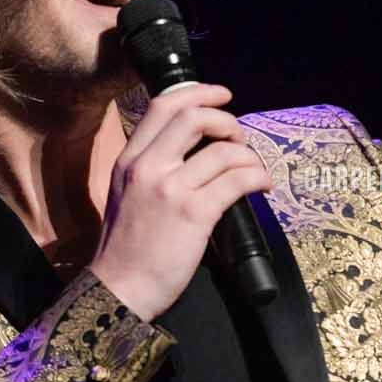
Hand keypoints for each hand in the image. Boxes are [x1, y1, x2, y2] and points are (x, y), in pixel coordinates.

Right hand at [87, 83, 272, 318]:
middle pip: (194, 116)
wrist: (119, 288)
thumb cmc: (126, 248)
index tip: (222, 96)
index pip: (163, 106)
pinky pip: (236, 180)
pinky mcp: (193, 214)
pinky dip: (257, 177)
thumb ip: (151, 167)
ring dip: (248, 155)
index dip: (199, 92)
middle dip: (226, 119)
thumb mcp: (126, 194)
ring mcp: (170, 189)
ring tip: (254, 170)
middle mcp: (147, 167)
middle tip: (239, 138)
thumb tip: (193, 149)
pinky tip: (262, 186)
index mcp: (129, 160)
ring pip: (223, 150)